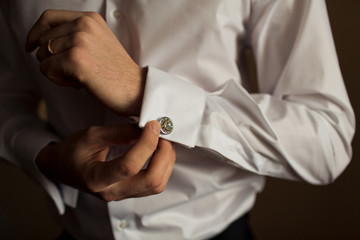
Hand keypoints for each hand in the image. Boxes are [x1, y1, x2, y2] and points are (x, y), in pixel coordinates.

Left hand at [26, 10, 144, 115]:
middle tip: (73, 72)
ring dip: (56, 71)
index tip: (31, 46)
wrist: (135, 89)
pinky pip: (47, 69)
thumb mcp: (98, 43)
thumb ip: (74, 34)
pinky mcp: (76, 59)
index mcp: (90, 18)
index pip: (49, 18)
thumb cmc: (116, 72)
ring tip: (79, 77)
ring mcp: (80, 41)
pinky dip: (58, 81)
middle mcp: (84, 24)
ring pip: (42, 56)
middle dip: (51, 60)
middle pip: (43, 40)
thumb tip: (40, 40)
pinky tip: (78, 84)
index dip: (35, 32)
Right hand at [35, 121, 175, 200]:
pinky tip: (159, 151)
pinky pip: (153, 185)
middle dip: (163, 156)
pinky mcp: (129, 192)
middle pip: (151, 181)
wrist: (61, 167)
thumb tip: (147, 127)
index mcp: (96, 179)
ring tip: (163, 141)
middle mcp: (111, 192)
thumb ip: (120, 133)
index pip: (129, 166)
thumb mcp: (92, 135)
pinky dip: (162, 167)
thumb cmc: (71, 151)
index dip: (146, 144)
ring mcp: (122, 195)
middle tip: (163, 135)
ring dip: (166, 162)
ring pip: (156, 185)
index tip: (153, 126)